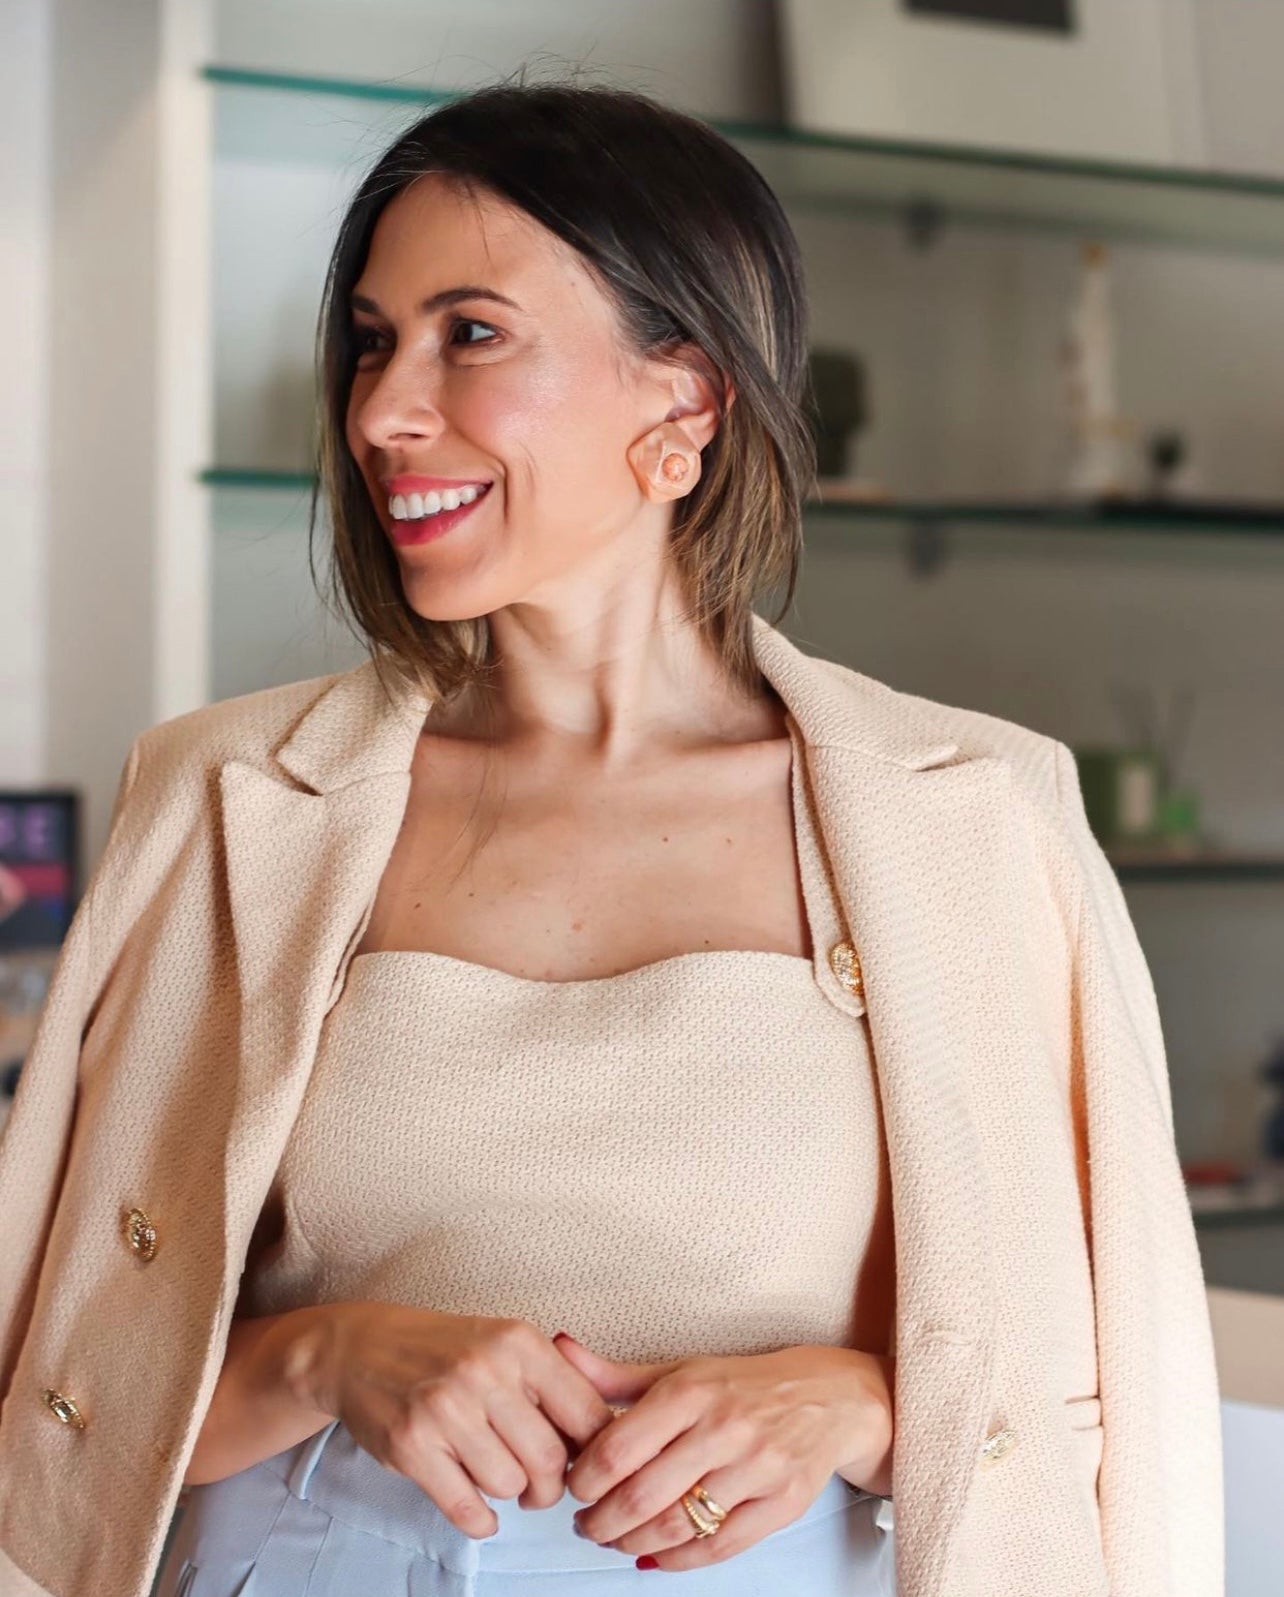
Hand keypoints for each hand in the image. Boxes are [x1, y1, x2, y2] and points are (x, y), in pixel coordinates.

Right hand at [288, 1303, 615, 1537]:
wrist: (362, 1348)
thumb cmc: (446, 1351)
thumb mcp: (506, 1343)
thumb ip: (554, 1382)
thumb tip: (604, 1438)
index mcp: (519, 1342)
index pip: (586, 1413)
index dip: (591, 1451)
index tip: (581, 1463)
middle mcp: (485, 1372)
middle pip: (549, 1460)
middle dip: (550, 1487)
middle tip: (539, 1486)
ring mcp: (445, 1409)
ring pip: (509, 1485)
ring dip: (509, 1494)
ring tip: (497, 1475)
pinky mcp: (411, 1446)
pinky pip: (466, 1508)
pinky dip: (481, 1520)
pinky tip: (479, 1507)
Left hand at [556, 1334, 894, 1570]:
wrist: (828, 1398)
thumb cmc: (741, 1385)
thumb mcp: (680, 1370)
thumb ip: (615, 1375)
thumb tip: (558, 1349)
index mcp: (691, 1391)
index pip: (618, 1446)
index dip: (585, 1478)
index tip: (574, 1486)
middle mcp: (723, 1428)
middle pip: (642, 1495)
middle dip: (600, 1521)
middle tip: (585, 1524)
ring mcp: (756, 1468)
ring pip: (677, 1525)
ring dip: (632, 1544)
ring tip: (613, 1540)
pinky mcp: (781, 1504)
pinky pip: (718, 1546)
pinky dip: (676, 1561)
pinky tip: (653, 1557)